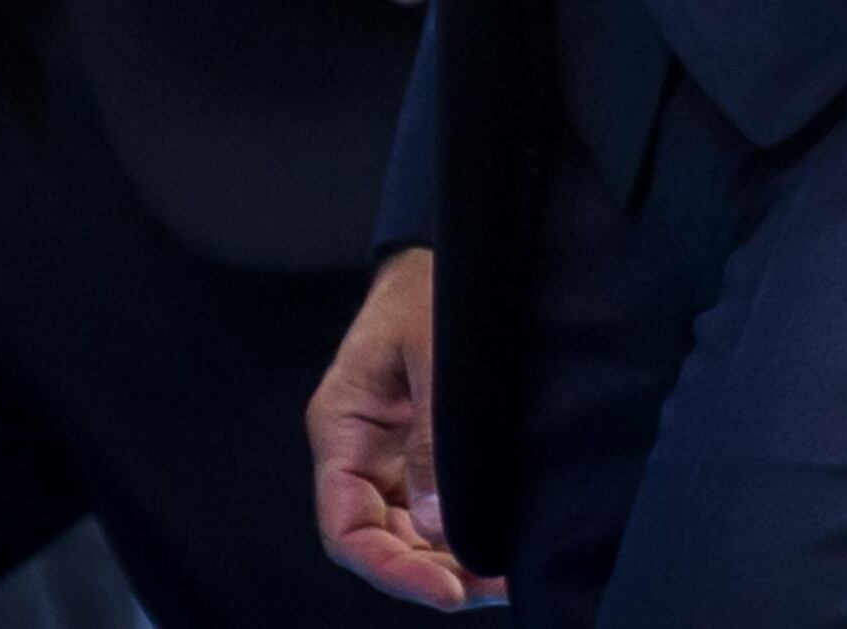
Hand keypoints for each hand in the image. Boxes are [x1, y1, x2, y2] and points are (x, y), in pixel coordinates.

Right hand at [311, 246, 497, 605]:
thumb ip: (434, 435)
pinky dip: (460, 535)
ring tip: (505, 579)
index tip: (449, 590)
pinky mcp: (422, 452)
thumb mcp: (434, 352)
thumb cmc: (431, 291)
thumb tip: (439, 523)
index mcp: (342, 430)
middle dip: (430, 575)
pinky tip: (499, 547)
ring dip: (449, 563)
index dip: (391, 569)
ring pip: (408, 535)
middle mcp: (360, 455)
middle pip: (379, 542)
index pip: (347, 528)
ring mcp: (391, 457)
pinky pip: (433, 510)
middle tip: (495, 589)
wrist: (444, 256)